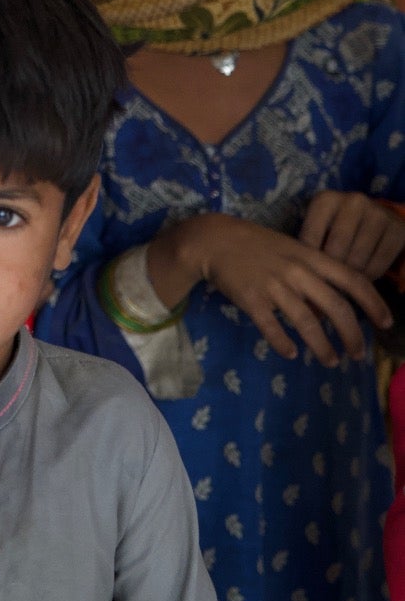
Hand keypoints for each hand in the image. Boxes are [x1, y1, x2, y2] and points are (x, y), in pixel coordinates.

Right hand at [149, 212, 393, 364]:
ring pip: (307, 322)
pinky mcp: (251, 299)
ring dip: (322, 346)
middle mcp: (297, 271)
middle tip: (358, 354)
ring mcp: (273, 285)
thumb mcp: (291, 250)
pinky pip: (272, 327)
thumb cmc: (256, 245)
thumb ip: (313, 274)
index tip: (386, 322)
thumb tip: (331, 308)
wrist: (214, 239)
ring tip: (330, 361)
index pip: (352, 279)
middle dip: (352, 335)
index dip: (373, 302)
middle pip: (335, 307)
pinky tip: (291, 353)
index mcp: (310, 256)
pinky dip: (283, 343)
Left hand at [300, 191, 404, 279]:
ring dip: (351, 275)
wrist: (376, 220)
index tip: (310, 271)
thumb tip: (302, 276)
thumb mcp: (320, 229)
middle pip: (335, 249)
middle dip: (332, 269)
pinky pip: (379, 264)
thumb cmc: (337, 228)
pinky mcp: (397, 229)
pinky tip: (364, 275)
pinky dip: (370, 275)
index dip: (308, 261)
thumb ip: (308, 246)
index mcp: (326, 200)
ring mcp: (378, 214)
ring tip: (346, 277)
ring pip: (358, 259)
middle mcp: (353, 201)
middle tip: (331, 277)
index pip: (309, 238)